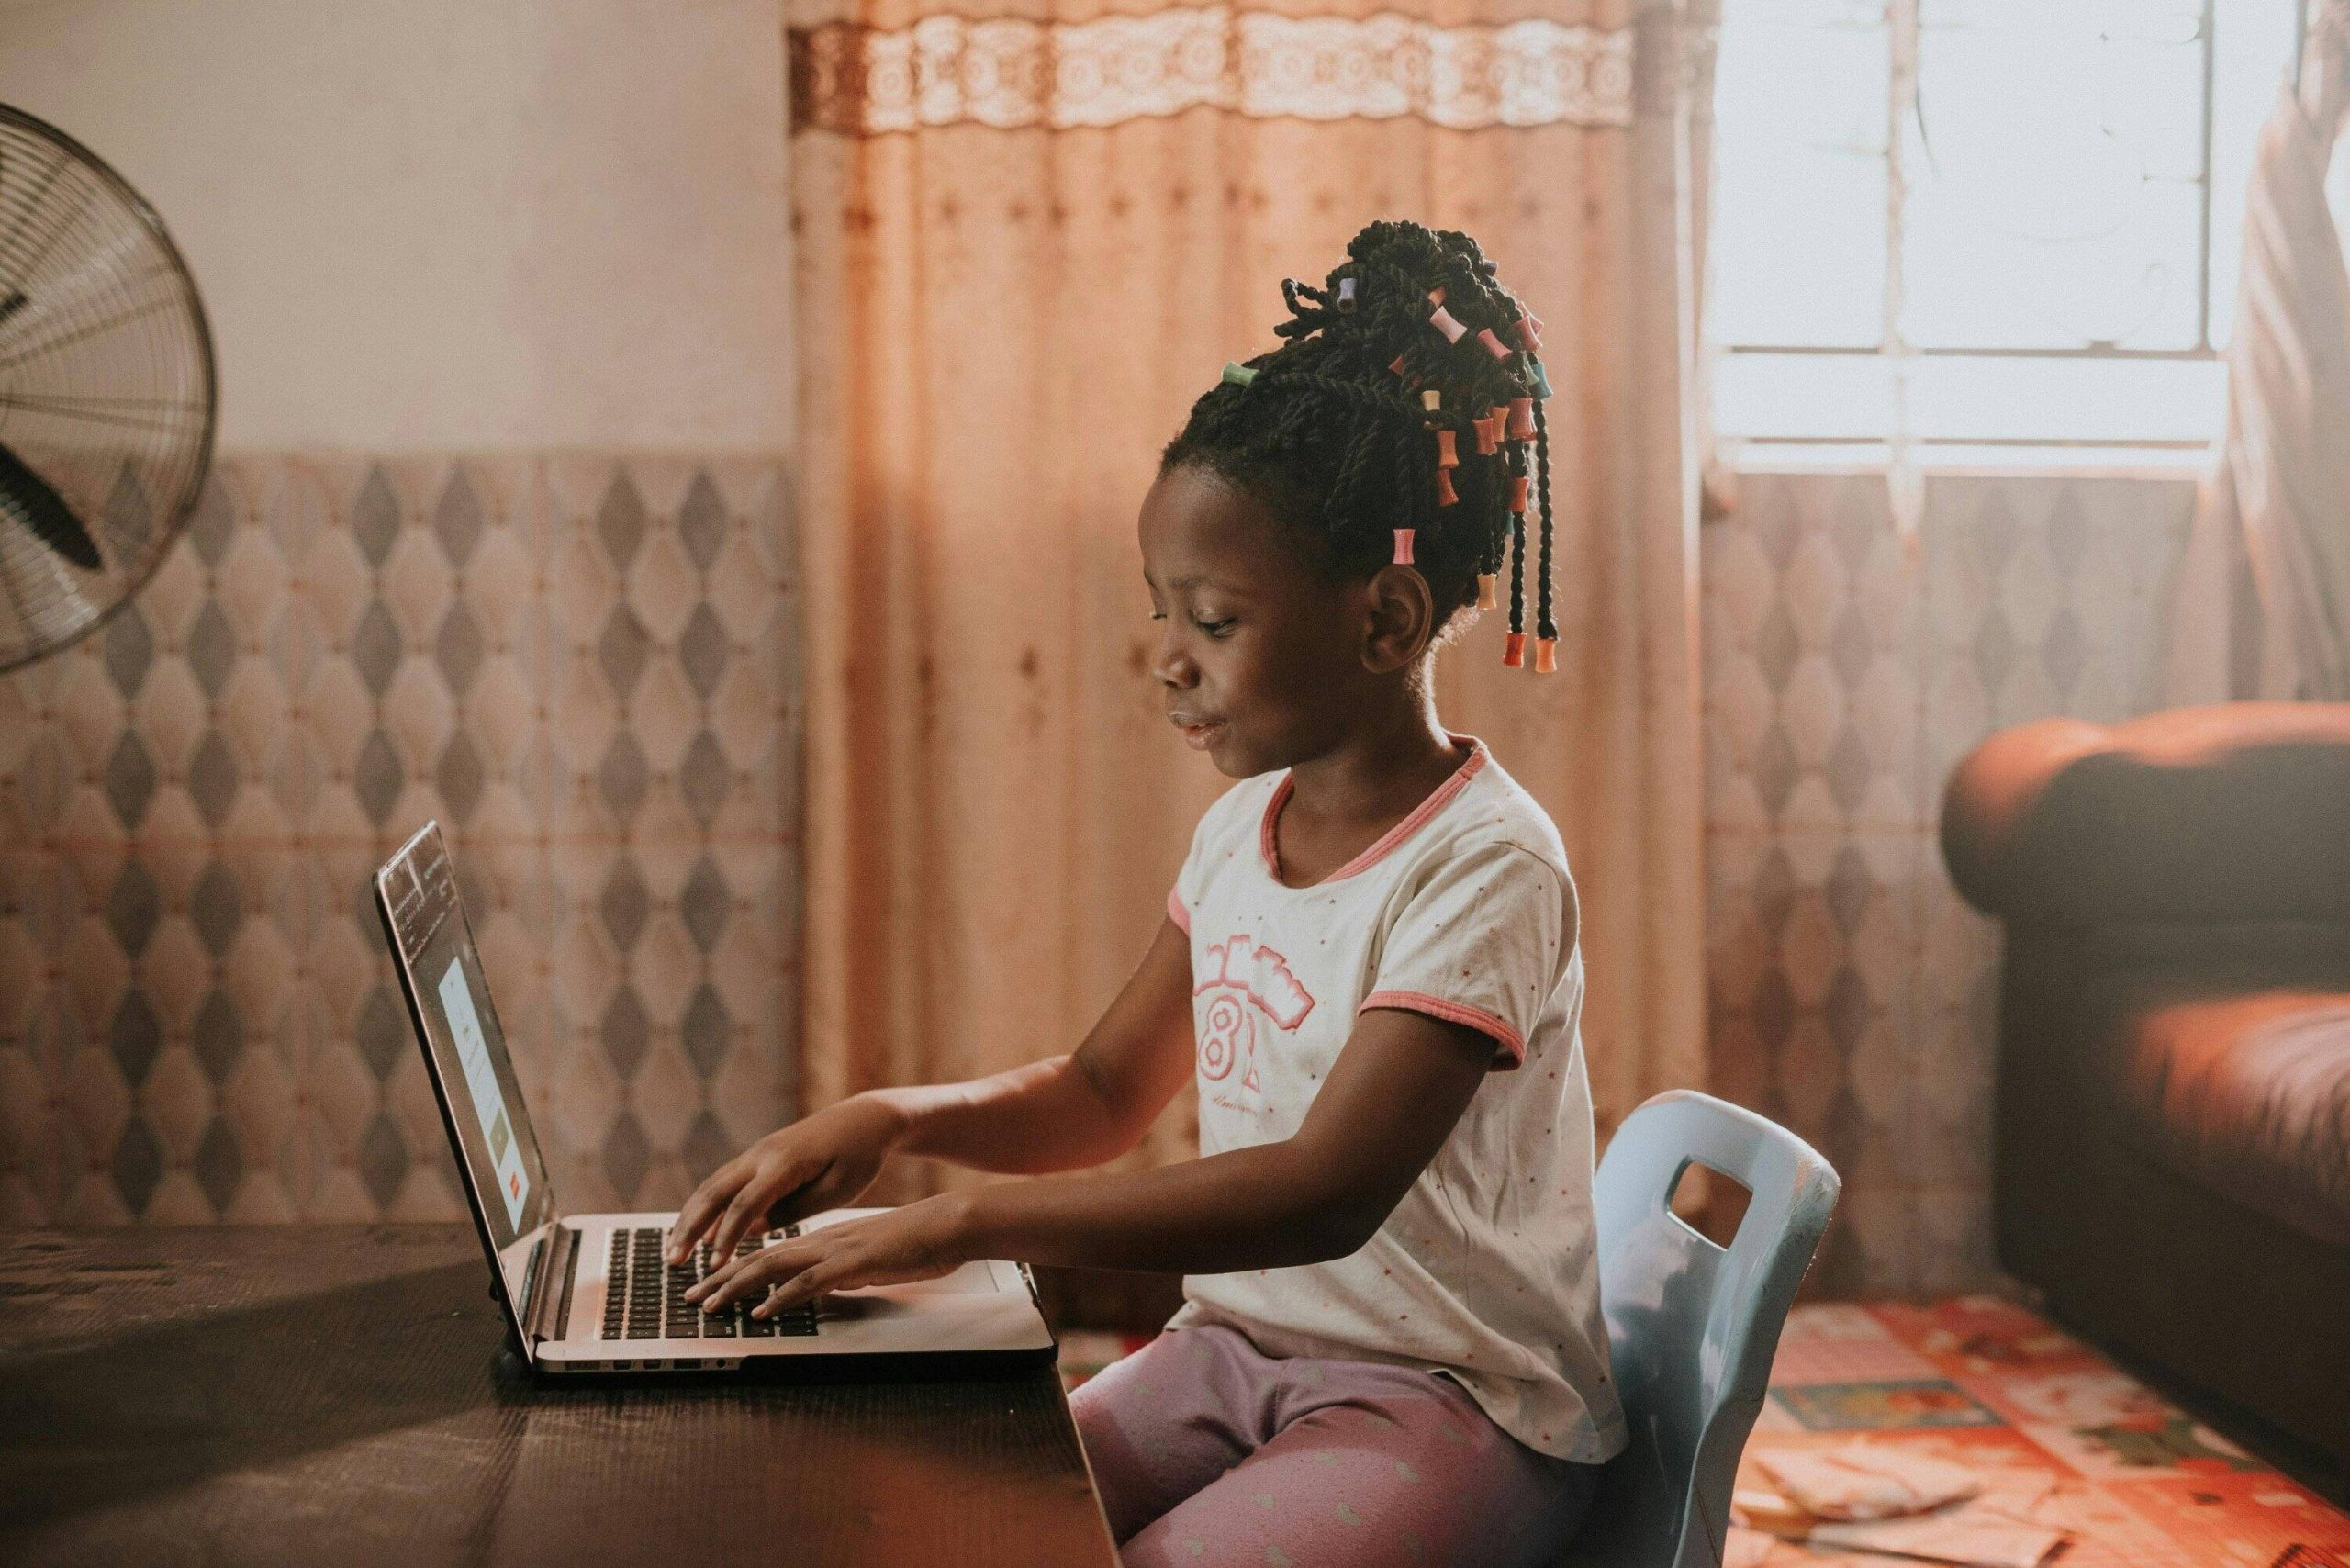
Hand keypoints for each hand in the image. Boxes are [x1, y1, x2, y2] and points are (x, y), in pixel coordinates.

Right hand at [666, 1096, 907, 1264]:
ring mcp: (758, 1152)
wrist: (867, 1118)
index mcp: (786, 1163)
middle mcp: (763, 1153)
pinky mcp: (759, 1156)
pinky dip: (706, 1206)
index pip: (746, 1205)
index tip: (713, 1266)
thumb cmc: (860, 1157)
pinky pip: (725, 1182)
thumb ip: (793, 1211)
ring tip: (673, 1251)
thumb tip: (751, 1230)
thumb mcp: (836, 1191)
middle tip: (673, 1262)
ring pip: (713, 1185)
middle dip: (690, 1228)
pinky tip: (696, 1231)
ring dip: (690, 1217)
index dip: (727, 1238)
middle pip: (715, 1192)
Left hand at [684, 1195, 975, 1317]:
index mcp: (824, 1240)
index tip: (708, 1287)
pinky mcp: (853, 1263)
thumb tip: (821, 1288)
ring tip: (711, 1306)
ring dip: (737, 1287)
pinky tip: (762, 1312)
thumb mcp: (868, 1260)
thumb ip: (841, 1271)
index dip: (734, 1270)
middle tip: (691, 1299)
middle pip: (759, 1259)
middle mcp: (821, 1241)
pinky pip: (809, 1282)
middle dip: (720, 1279)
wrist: (946, 1226)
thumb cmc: (914, 1243)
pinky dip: (780, 1298)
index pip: (769, 1254)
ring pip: (773, 1267)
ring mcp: (835, 1251)